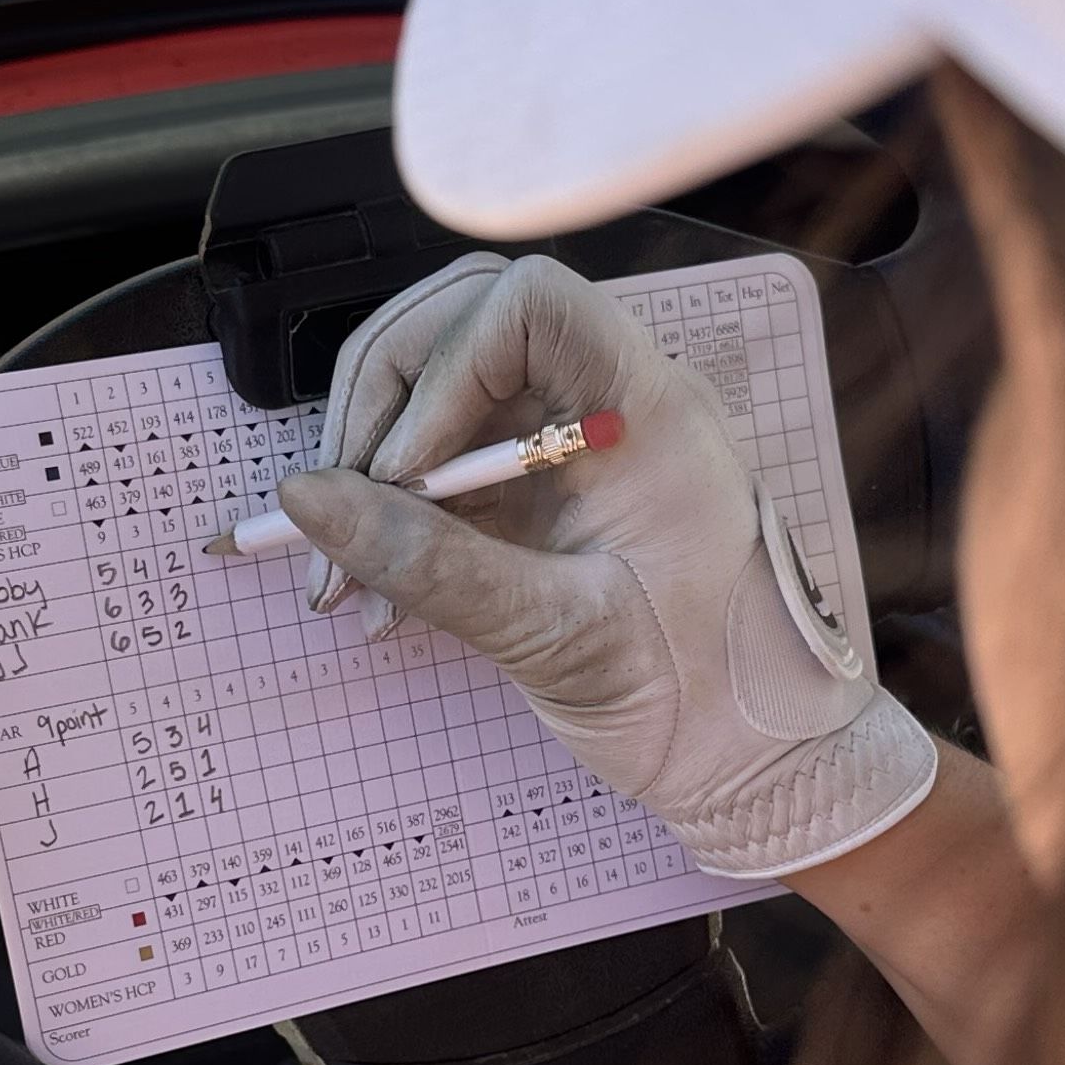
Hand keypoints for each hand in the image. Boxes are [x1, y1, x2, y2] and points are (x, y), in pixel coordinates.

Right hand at [277, 253, 936, 877]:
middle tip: (335, 512)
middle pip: (461, 326)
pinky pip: (438, 462)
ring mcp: (564, 440)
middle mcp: (605, 402)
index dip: (445, 364)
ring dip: (367, 470)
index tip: (405, 472)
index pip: (530, 303)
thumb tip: (310, 500)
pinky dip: (387, 517)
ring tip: (338, 579)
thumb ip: (435, 566)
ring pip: (436, 390)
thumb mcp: (560, 638)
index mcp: (649, 411)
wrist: (754, 761)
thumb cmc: (702, 701)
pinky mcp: (533, 488)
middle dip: (378, 409)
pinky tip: (369, 594)